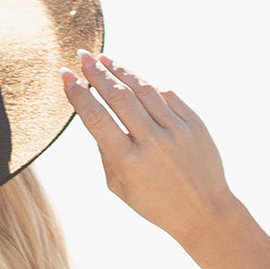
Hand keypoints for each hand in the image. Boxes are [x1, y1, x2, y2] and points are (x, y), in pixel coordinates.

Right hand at [63, 52, 235, 246]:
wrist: (203, 212)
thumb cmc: (155, 203)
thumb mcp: (120, 188)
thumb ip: (106, 152)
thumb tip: (96, 113)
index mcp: (128, 163)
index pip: (96, 119)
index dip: (78, 94)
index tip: (65, 76)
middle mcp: (152, 143)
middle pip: (119, 96)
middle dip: (97, 73)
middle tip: (83, 56)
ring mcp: (176, 130)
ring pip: (143, 89)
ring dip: (121, 71)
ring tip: (105, 59)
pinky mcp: (194, 123)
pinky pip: (166, 95)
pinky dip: (148, 85)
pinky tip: (134, 80)